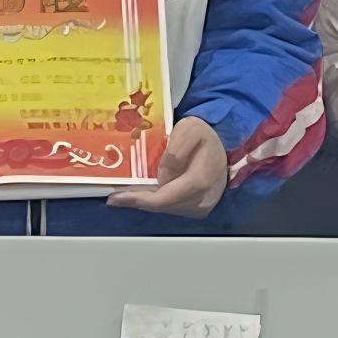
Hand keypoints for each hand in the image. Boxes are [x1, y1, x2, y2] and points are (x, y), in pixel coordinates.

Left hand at [112, 113, 231, 218]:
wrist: (223, 148)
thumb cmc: (206, 137)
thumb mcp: (190, 129)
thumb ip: (176, 151)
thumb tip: (163, 175)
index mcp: (199, 181)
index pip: (164, 198)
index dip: (139, 200)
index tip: (116, 198)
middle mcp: (202, 200)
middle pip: (162, 206)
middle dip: (137, 201)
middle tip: (115, 198)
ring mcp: (201, 207)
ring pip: (166, 209)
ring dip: (145, 202)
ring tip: (126, 195)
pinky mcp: (198, 209)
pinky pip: (172, 207)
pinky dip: (156, 201)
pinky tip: (144, 195)